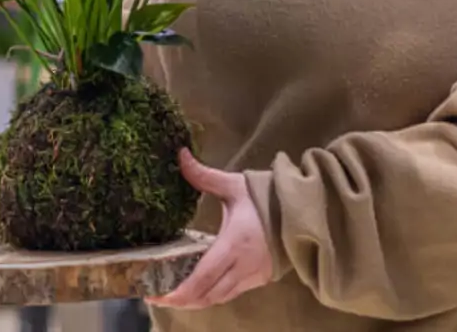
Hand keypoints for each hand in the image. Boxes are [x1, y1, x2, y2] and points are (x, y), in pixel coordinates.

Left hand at [146, 149, 272, 309]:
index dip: (179, 291)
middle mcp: (243, 266)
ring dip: (197, 300)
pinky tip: (200, 289)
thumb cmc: (264, 197)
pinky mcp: (259, 279)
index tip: (158, 295)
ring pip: (219, 298)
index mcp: (235, 243)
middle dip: (181, 300)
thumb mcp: (233, 185)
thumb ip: (204, 175)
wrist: (298, 209)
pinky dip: (212, 295)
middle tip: (157, 296)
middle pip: (208, 295)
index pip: (203, 276)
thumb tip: (181, 156)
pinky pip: (230, 294)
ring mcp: (252, 276)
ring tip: (174, 295)